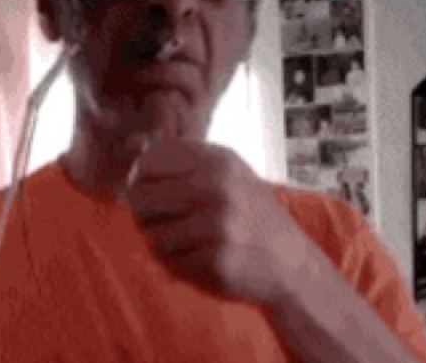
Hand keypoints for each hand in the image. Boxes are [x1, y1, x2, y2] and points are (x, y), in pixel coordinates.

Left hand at [124, 139, 309, 303]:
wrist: (291, 261)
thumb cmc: (249, 214)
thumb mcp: (228, 172)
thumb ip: (186, 163)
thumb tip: (134, 164)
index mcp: (217, 160)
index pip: (149, 162)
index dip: (139, 179)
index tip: (146, 191)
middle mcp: (217, 186)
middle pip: (141, 197)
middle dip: (142, 214)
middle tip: (155, 223)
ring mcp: (218, 224)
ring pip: (152, 234)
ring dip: (161, 243)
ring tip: (183, 243)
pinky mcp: (217, 260)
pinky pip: (170, 262)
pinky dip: (176, 265)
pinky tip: (197, 260)